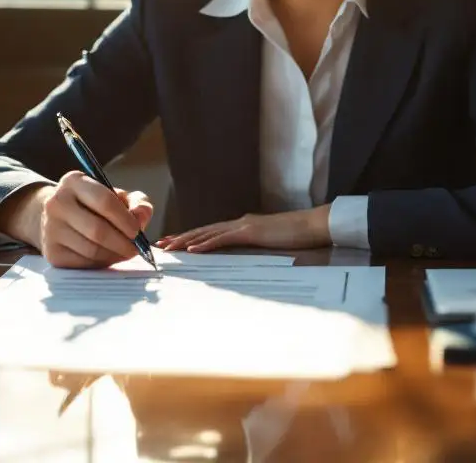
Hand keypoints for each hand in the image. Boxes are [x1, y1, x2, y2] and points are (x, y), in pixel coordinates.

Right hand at [40, 171, 153, 268]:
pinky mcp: (51, 252)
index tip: (138, 231)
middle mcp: (57, 203)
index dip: (125, 219)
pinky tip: (108, 257)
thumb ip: (136, 202)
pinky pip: (83, 264)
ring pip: (91, 250)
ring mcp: (51, 229)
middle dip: (123, 243)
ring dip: (114, 255)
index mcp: (74, 182)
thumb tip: (142, 216)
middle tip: (136, 249)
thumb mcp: (115, 195)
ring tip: (124, 253)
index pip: (104, 201)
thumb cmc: (92, 205)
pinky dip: (101, 263)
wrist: (57, 217)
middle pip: (98, 230)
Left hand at [156, 205, 330, 252]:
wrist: (313, 225)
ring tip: (169, 247)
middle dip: (181, 237)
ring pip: (208, 233)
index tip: (175, 243)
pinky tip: (193, 250)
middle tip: (162, 244)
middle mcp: (239, 222)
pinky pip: (223, 239)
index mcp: (243, 225)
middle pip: (203, 230)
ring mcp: (244, 226)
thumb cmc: (297, 235)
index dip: (192, 236)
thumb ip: (258, 244)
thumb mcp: (271, 242)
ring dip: (186, 240)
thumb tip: (248, 252)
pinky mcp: (250, 232)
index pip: (211, 231)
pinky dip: (206, 244)